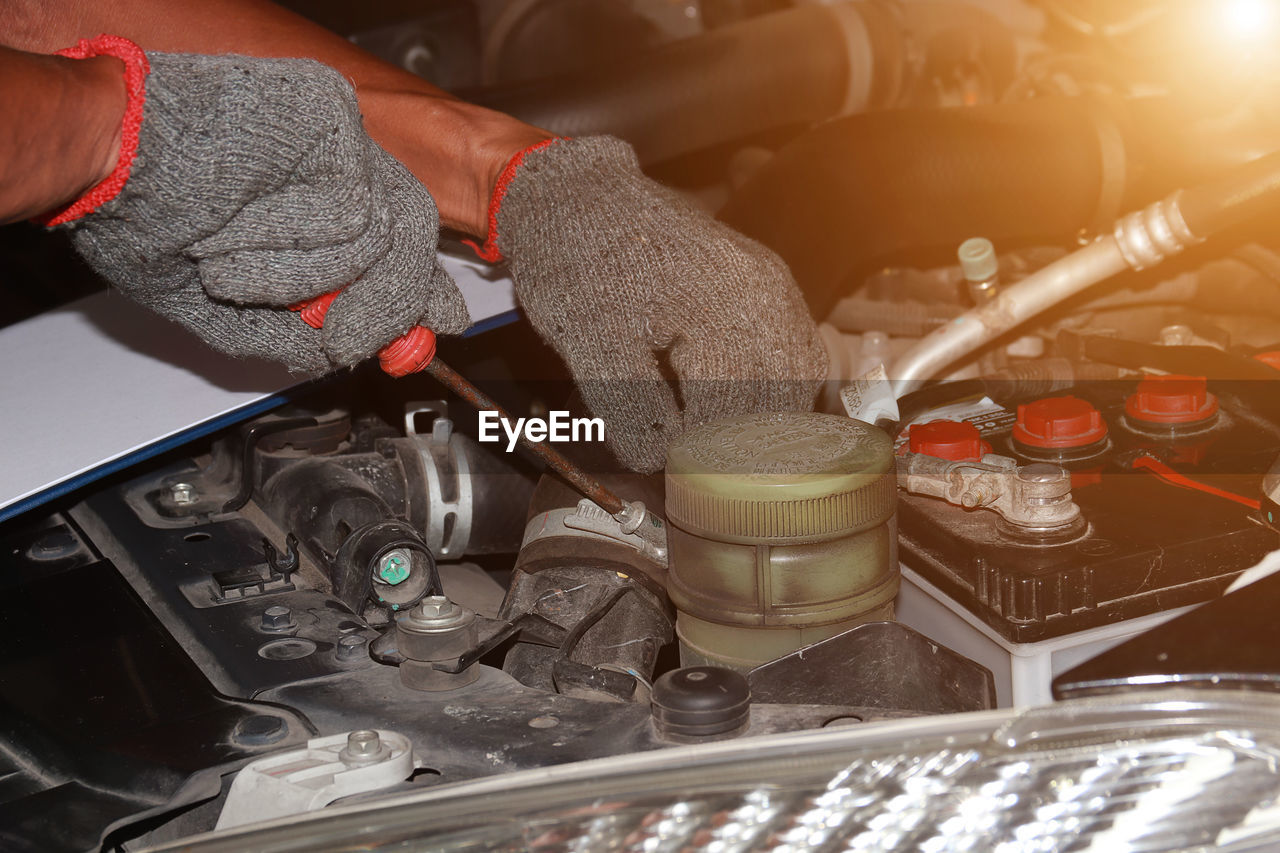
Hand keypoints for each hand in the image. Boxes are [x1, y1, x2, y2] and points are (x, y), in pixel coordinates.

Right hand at [49, 40, 469, 371]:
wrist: (102, 155)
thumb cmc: (146, 216)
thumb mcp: (227, 308)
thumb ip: (295, 334)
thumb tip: (351, 352)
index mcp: (322, 204)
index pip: (402, 249)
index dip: (417, 298)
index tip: (431, 335)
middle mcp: (339, 168)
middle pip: (411, 241)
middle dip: (385, 305)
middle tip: (342, 336)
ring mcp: (340, 140)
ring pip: (384, 233)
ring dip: (315, 278)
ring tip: (237, 268)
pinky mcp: (332, 115)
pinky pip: (352, 207)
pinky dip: (298, 243)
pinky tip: (243, 231)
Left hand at [487, 136, 828, 471]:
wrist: (576, 193)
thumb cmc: (578, 260)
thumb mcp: (590, 344)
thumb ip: (630, 411)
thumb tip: (660, 462)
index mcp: (725, 309)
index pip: (739, 412)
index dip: (711, 457)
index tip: (679, 480)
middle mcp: (766, 295)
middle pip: (783, 400)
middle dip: (746, 445)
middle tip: (707, 475)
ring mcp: (772, 285)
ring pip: (799, 377)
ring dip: (768, 419)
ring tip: (725, 449)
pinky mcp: (765, 284)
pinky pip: (795, 349)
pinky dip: (776, 388)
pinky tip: (743, 411)